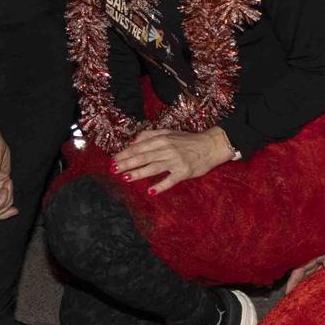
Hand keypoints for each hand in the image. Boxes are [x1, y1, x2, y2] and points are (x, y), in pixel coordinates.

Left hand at [0, 131, 16, 219]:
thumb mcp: (1, 174)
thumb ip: (1, 187)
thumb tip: (8, 198)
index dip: (3, 212)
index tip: (15, 210)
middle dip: (6, 211)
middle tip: (15, 207)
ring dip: (7, 200)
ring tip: (8, 183)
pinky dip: (4, 197)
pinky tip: (6, 184)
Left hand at [112, 127, 234, 194]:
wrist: (210, 145)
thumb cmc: (188, 140)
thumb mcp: (168, 133)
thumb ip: (150, 135)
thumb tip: (132, 142)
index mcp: (161, 139)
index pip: (139, 147)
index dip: (125, 153)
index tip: (113, 159)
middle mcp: (166, 149)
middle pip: (143, 157)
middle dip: (126, 163)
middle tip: (113, 169)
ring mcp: (175, 161)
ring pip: (153, 168)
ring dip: (138, 173)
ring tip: (126, 178)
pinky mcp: (184, 172)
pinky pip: (170, 180)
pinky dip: (160, 186)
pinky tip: (150, 191)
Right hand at [284, 215, 324, 293]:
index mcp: (321, 248)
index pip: (302, 266)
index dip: (294, 278)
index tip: (288, 292)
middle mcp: (324, 254)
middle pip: (307, 272)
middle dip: (300, 285)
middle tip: (295, 301)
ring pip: (317, 273)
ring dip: (312, 284)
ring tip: (307, 299)